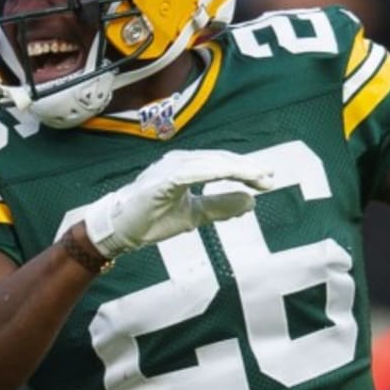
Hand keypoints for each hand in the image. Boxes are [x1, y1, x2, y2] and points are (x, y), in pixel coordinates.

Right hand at [83, 150, 274, 259]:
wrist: (120, 229)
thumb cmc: (151, 219)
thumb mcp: (194, 215)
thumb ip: (219, 206)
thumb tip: (251, 202)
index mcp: (186, 168)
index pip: (221, 165)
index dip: (246, 171)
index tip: (268, 181)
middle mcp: (179, 162)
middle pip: (219, 160)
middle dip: (246, 168)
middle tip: (269, 178)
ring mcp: (169, 168)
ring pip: (209, 163)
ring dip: (235, 169)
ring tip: (256, 178)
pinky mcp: (161, 180)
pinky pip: (191, 173)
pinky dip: (212, 173)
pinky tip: (230, 175)